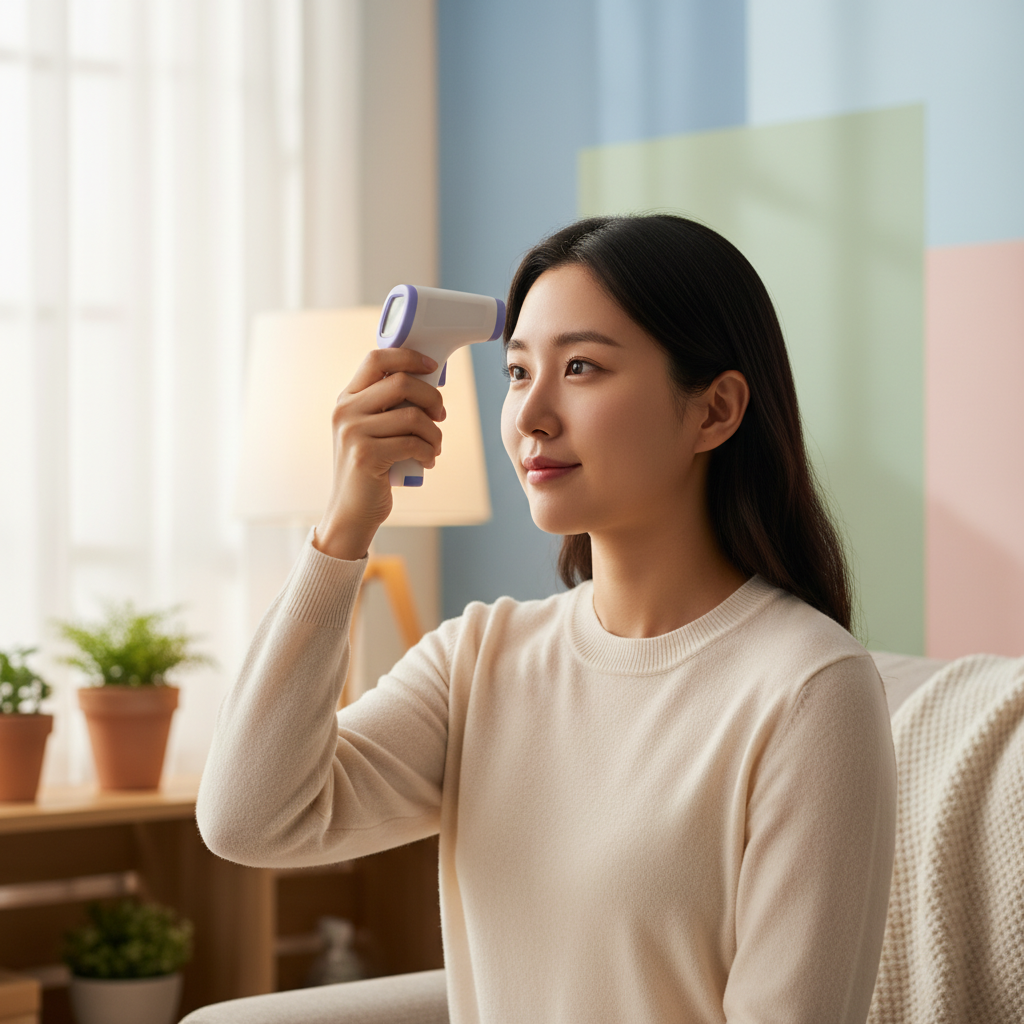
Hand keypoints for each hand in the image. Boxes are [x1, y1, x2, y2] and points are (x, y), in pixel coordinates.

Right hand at [314, 347, 445, 559]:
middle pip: (402, 382)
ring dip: (435, 432)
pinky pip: (413, 442)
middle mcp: (345, 411)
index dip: (409, 357)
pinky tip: (428, 461)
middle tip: (440, 416)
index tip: (432, 367)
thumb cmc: (371, 470)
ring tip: (435, 447)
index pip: (376, 358)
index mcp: (347, 398)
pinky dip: (429, 451)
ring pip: (413, 416)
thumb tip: (429, 381)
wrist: (351, 512)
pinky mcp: (366, 455)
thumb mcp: (372, 431)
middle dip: (432, 398)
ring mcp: (353, 432)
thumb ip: (388, 407)